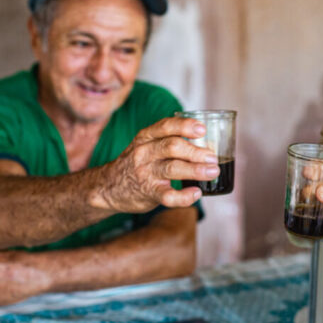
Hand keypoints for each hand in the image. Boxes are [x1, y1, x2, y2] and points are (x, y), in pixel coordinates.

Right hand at [95, 117, 219, 212]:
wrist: (108, 187)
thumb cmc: (137, 163)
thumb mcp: (146, 145)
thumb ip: (169, 141)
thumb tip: (207, 144)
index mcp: (146, 137)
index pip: (165, 126)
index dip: (185, 126)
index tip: (202, 129)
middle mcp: (144, 153)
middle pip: (172, 147)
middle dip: (196, 151)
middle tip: (213, 157)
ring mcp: (145, 173)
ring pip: (172, 169)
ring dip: (195, 170)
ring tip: (213, 171)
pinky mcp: (148, 193)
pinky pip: (168, 196)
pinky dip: (184, 196)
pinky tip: (197, 193)